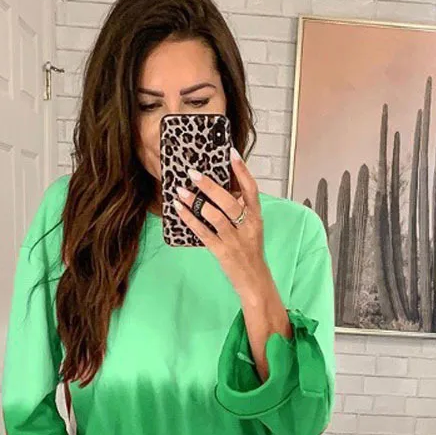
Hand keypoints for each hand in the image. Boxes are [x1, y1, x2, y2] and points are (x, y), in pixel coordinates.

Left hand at [174, 149, 269, 296]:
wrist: (255, 282)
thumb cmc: (250, 253)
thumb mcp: (251, 229)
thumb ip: (240, 211)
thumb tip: (221, 191)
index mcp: (256, 217)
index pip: (251, 189)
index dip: (242, 170)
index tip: (231, 153)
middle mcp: (247, 226)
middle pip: (229, 201)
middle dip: (210, 186)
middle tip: (193, 173)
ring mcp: (235, 240)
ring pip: (215, 216)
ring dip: (196, 202)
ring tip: (180, 191)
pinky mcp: (222, 251)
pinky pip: (204, 233)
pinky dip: (190, 220)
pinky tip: (179, 210)